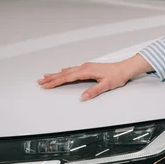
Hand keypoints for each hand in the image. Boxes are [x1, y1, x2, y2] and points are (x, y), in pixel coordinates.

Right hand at [37, 54, 152, 100]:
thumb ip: (94, 91)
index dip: (55, 82)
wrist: (125, 68)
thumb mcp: (106, 85)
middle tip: (39, 81)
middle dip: (51, 78)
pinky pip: (73, 69)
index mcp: (86, 71)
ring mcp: (86, 66)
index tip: (46, 85)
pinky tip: (62, 71)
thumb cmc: (117, 76)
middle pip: (64, 73)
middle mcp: (84, 67)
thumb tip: (83, 97)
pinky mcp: (89, 67)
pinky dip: (65, 71)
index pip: (67, 77)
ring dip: (56, 74)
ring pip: (67, 71)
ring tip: (46, 76)